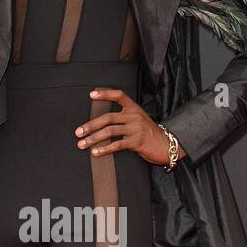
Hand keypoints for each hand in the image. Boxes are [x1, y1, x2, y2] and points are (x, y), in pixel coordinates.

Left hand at [74, 88, 188, 164]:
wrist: (168, 145)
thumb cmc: (151, 134)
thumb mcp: (139, 120)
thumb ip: (125, 118)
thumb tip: (102, 123)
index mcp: (134, 108)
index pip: (119, 95)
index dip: (105, 94)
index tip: (91, 95)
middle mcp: (134, 116)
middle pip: (108, 118)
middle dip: (91, 125)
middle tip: (79, 132)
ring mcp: (136, 128)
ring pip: (110, 131)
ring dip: (94, 138)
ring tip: (83, 144)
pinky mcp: (137, 141)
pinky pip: (117, 144)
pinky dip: (105, 149)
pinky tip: (96, 152)